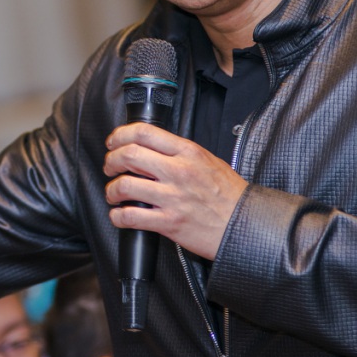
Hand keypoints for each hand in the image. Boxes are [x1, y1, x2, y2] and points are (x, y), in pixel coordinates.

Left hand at [103, 122, 248, 259]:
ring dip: (112, 190)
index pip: (144, 132)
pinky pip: (131, 217)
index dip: (121, 135)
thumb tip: (152, 148)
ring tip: (114, 193)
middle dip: (111, 161)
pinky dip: (118, 216)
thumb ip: (179, 152)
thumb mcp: (208, 160)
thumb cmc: (229, 195)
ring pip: (125, 186)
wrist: (246, 225)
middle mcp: (178, 171)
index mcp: (187, 152)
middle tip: (110, 167)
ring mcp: (173, 197)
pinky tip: (119, 215)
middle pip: (129, 155)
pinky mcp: (169, 222)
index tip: (114, 142)